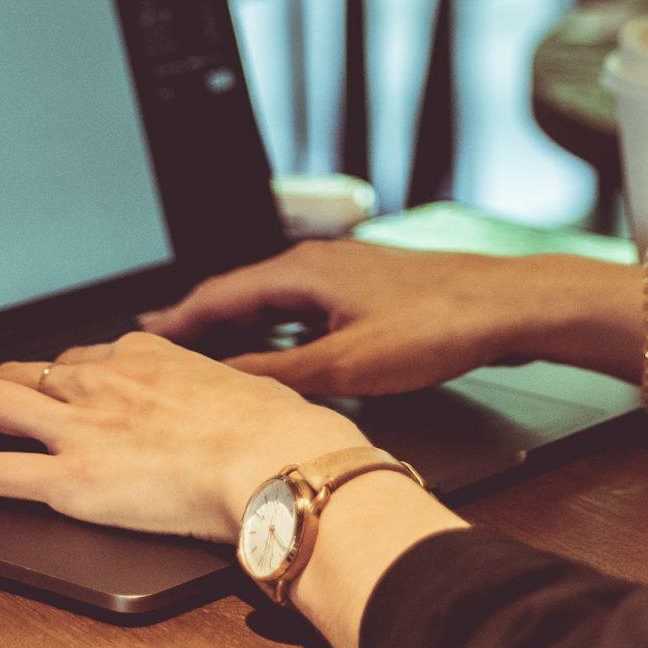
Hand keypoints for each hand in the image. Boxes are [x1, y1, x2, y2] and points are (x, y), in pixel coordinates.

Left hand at [0, 333, 365, 541]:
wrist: (278, 459)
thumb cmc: (279, 433)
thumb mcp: (244, 394)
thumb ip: (216, 400)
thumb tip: (230, 414)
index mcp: (146, 360)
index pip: (74, 365)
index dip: (38, 380)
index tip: (22, 388)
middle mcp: (102, 383)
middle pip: (12, 374)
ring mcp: (79, 429)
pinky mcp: (70, 478)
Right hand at [139, 240, 565, 396]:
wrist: (507, 307)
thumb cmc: (436, 327)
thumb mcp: (347, 365)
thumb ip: (281, 374)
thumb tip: (225, 384)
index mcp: (304, 269)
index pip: (220, 293)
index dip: (177, 319)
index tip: (141, 338)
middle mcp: (319, 263)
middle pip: (242, 293)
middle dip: (200, 320)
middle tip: (160, 345)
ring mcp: (345, 274)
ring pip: (274, 300)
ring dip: (239, 325)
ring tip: (207, 351)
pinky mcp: (369, 290)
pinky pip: (303, 307)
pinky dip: (277, 329)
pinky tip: (281, 352)